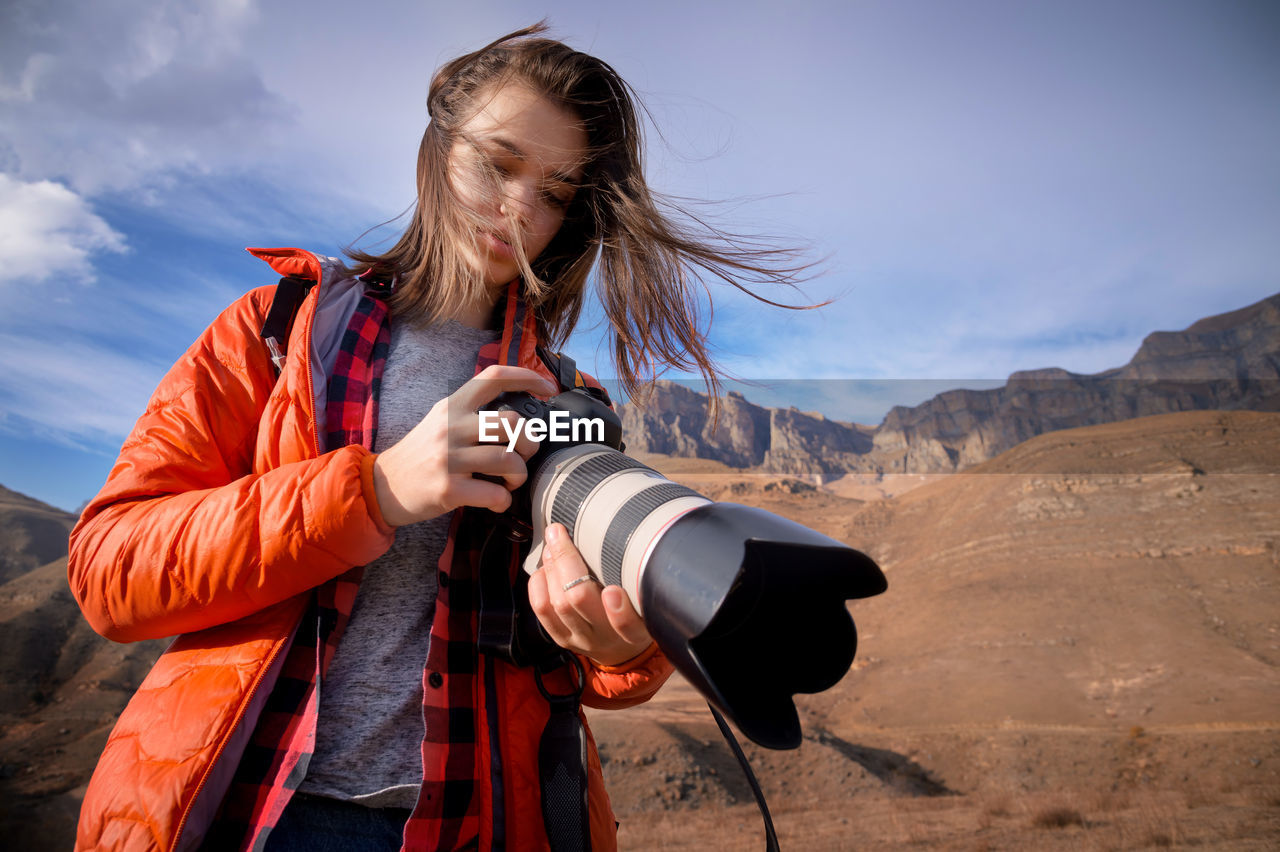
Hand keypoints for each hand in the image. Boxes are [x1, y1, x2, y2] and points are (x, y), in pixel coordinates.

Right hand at [372, 364, 554, 525]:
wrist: (382, 486)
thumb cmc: (420, 455)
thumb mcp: (440, 422)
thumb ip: (472, 413)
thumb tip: (518, 417)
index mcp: (452, 406)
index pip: (494, 377)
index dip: (527, 377)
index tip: (548, 388)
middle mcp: (450, 427)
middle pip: (512, 423)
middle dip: (530, 442)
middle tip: (525, 455)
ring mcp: (449, 459)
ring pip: (508, 460)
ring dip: (519, 475)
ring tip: (511, 481)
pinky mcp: (448, 489)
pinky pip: (494, 494)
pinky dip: (504, 500)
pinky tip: (497, 500)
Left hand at [527, 522, 653, 666]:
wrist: (621, 650)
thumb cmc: (637, 612)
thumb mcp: (646, 599)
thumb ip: (639, 575)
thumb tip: (619, 531)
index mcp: (634, 630)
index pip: (628, 626)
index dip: (619, 611)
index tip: (613, 591)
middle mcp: (605, 635)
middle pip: (579, 600)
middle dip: (565, 561)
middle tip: (560, 534)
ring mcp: (580, 638)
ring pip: (557, 603)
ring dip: (551, 567)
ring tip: (552, 545)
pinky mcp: (561, 638)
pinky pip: (542, 610)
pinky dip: (539, 583)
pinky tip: (544, 567)